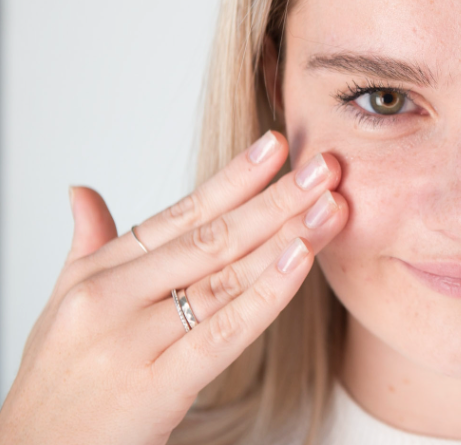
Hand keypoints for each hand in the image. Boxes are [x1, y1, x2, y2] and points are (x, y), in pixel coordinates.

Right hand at [0, 132, 347, 444]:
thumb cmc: (58, 381)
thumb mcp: (65, 306)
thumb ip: (90, 246)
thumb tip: (82, 191)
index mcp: (99, 273)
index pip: (180, 214)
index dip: (234, 178)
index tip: (277, 146)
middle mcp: (114, 298)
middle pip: (211, 238)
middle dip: (275, 199)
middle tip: (323, 166)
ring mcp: (133, 342)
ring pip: (225, 278)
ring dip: (286, 238)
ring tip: (329, 206)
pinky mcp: (156, 387)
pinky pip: (225, 332)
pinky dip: (267, 293)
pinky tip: (302, 260)